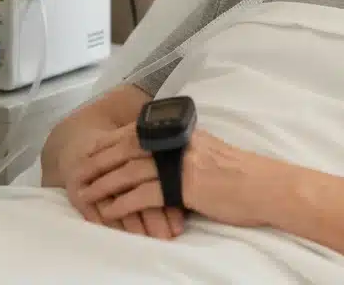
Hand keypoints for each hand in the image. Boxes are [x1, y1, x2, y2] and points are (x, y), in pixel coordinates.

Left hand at [78, 124, 264, 229]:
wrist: (263, 186)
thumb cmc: (240, 174)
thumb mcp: (208, 151)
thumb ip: (184, 149)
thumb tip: (164, 152)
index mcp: (180, 132)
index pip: (136, 133)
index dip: (110, 143)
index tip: (92, 152)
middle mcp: (177, 143)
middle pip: (127, 149)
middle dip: (100, 162)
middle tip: (80, 173)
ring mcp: (180, 163)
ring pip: (131, 171)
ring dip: (105, 184)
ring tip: (87, 195)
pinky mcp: (185, 186)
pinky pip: (146, 194)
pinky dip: (125, 203)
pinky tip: (111, 211)